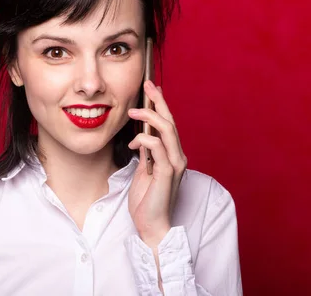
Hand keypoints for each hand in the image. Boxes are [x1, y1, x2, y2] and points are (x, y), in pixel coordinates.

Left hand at [127, 80, 187, 247]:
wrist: (151, 225)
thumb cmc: (146, 200)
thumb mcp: (144, 170)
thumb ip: (146, 153)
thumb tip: (141, 136)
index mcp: (172, 155)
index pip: (169, 124)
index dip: (161, 105)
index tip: (150, 88)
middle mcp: (177, 157)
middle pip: (170, 121)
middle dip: (158, 101)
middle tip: (147, 85)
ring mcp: (174, 164)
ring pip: (167, 130)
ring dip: (149, 117)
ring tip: (132, 111)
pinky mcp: (167, 173)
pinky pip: (157, 148)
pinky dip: (144, 139)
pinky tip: (133, 143)